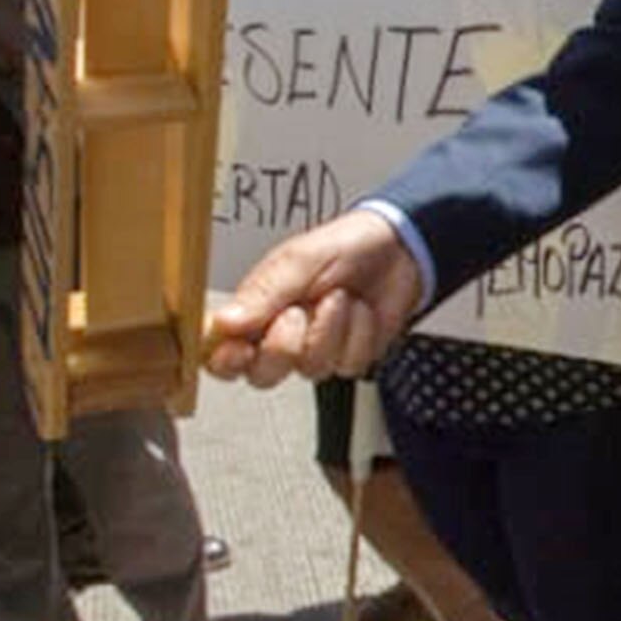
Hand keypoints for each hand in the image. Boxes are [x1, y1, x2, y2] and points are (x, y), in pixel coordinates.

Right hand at [206, 208, 424, 385]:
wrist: (399, 250)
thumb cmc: (344, 246)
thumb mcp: (299, 260)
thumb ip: (263, 294)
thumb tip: (223, 324)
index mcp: (255, 309)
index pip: (220, 351)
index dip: (224, 360)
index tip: (239, 349)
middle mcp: (280, 335)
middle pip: (262, 375)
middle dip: (283, 347)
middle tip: (297, 312)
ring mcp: (315, 349)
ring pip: (309, 370)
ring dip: (330, 329)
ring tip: (339, 296)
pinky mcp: (348, 357)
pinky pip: (347, 365)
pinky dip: (358, 335)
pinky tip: (360, 312)